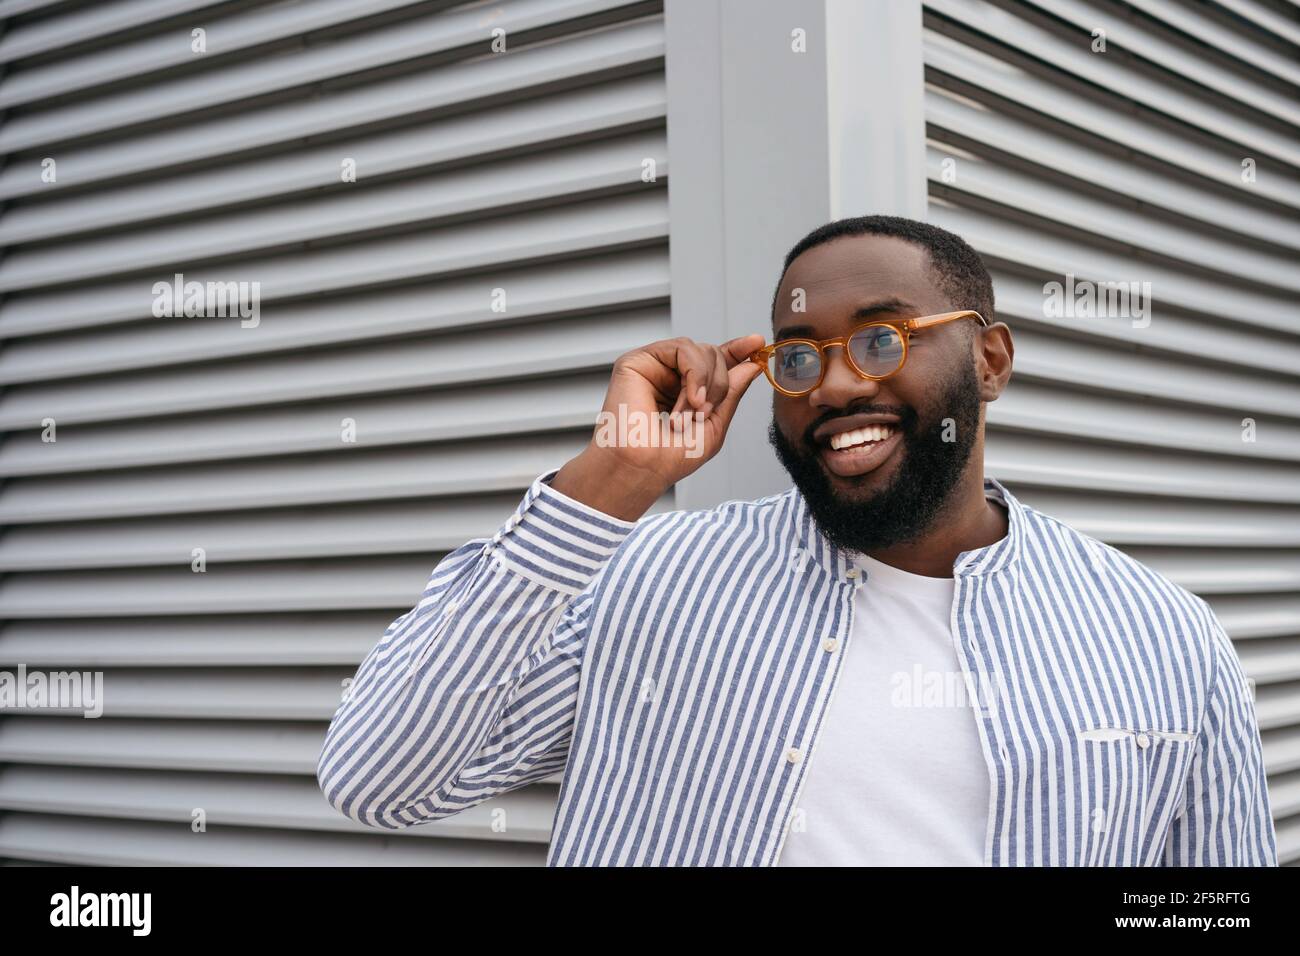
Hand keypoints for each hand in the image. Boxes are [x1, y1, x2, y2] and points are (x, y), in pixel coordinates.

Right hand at [551, 334, 766, 520]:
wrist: (643, 468)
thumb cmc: (670, 458)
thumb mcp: (714, 425)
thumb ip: (731, 393)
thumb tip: (751, 365)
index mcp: (683, 391)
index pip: (712, 364)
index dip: (736, 351)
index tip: (758, 342)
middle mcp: (666, 376)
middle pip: (711, 354)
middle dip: (720, 383)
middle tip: (706, 412)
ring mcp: (652, 367)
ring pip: (699, 349)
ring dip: (707, 382)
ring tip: (693, 411)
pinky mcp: (637, 361)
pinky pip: (682, 348)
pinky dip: (695, 372)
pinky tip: (690, 398)